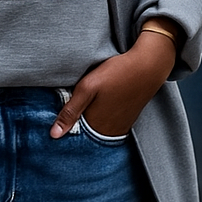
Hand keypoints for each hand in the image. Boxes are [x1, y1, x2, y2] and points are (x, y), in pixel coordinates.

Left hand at [50, 26, 176, 138]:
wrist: (148, 66)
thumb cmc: (116, 73)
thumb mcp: (87, 88)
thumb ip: (70, 111)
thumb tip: (53, 135)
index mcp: (97, 127)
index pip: (74, 135)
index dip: (65, 125)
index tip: (58, 116)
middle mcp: (110, 132)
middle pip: (86, 132)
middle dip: (76, 123)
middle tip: (72, 105)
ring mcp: (120, 126)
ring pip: (97, 128)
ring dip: (89, 119)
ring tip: (86, 102)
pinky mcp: (127, 119)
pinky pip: (109, 124)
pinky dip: (101, 117)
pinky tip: (100, 103)